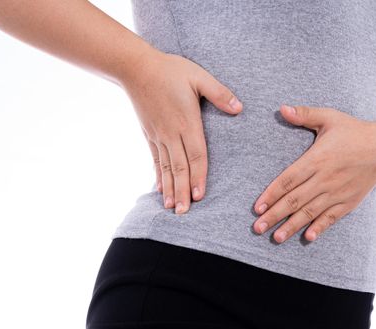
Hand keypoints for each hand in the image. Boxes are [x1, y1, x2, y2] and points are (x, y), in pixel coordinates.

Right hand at [120, 49, 242, 213]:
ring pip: (166, 168)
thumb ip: (219, 93)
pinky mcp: (149, 135)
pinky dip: (158, 176)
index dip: (198, 177)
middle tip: (183, 212)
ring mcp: (158, 136)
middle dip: (182, 191)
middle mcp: (171, 134)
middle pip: (179, 168)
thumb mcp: (199, 76)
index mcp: (187, 122)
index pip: (196, 155)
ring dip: (169, 189)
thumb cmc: (171, 70)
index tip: (199, 195)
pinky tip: (159, 189)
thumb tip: (239, 108)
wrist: (136, 68)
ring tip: (171, 208)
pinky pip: (155, 160)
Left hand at [252, 105, 375, 242]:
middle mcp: (326, 179)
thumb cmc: (355, 131)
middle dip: (274, 215)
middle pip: (295, 200)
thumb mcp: (330, 117)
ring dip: (292, 226)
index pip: (288, 179)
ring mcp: (338, 192)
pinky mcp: (349, 202)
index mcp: (317, 159)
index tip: (257, 207)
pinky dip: (319, 228)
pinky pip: (331, 218)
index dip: (271, 194)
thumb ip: (305, 114)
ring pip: (310, 212)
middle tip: (257, 227)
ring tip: (276, 238)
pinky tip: (307, 237)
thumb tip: (281, 108)